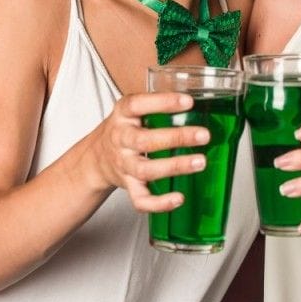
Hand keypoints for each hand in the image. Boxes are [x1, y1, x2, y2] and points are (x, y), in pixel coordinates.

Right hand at [96, 91, 210, 213]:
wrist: (96, 158)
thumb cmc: (125, 129)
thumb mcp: (133, 110)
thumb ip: (158, 105)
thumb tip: (202, 99)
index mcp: (122, 114)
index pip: (137, 105)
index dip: (162, 102)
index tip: (188, 101)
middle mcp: (121, 139)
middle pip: (145, 141)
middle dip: (177, 138)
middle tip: (203, 135)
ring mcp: (123, 165)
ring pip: (146, 170)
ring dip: (175, 167)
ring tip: (200, 162)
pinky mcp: (128, 186)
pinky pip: (140, 199)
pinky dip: (159, 203)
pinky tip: (179, 198)